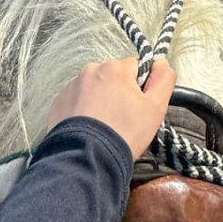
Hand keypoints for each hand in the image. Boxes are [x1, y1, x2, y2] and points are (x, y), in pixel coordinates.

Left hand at [46, 58, 176, 158]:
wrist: (87, 158)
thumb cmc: (122, 133)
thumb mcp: (155, 107)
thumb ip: (163, 80)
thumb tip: (162, 63)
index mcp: (115, 68)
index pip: (136, 68)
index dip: (140, 88)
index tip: (138, 106)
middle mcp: (91, 71)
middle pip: (113, 77)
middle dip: (119, 93)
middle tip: (122, 119)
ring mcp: (72, 87)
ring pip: (94, 89)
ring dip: (100, 102)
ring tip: (105, 126)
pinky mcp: (59, 103)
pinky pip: (76, 101)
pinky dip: (83, 112)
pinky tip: (90, 128)